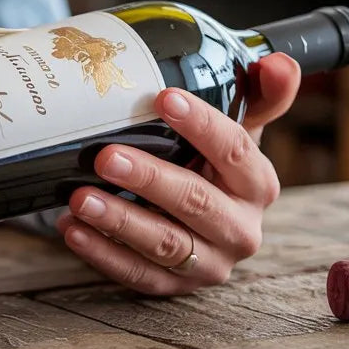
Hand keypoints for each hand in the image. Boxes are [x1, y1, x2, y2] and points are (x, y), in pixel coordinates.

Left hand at [55, 53, 301, 294]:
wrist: (202, 219)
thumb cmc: (214, 164)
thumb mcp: (239, 128)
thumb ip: (260, 94)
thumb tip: (277, 62)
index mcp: (258, 183)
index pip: (234, 151)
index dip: (201, 124)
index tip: (163, 98)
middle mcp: (240, 227)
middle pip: (195, 202)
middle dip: (149, 179)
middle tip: (106, 157)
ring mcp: (208, 262)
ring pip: (164, 244)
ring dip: (119, 220)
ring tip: (80, 198)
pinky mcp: (174, 286)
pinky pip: (137, 275)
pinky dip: (101, 253)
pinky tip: (72, 229)